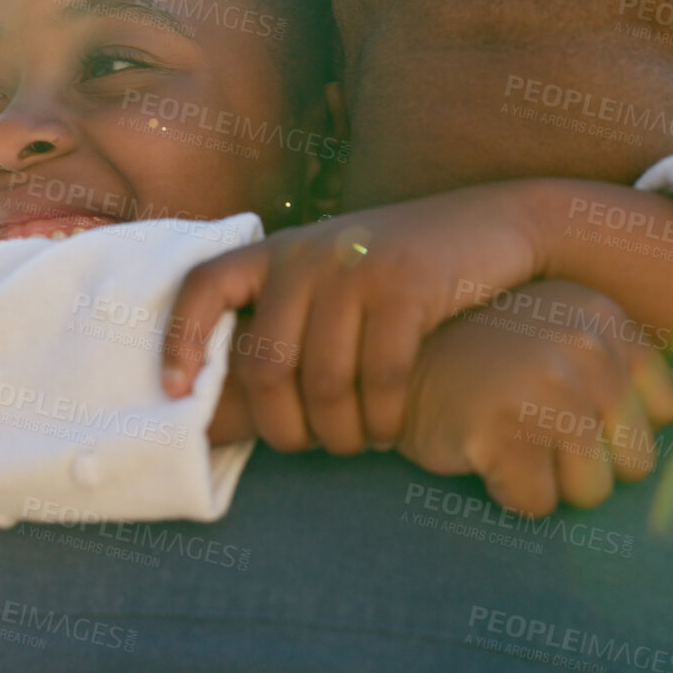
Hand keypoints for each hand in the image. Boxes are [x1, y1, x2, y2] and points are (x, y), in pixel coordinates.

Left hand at [162, 184, 542, 455]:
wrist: (494, 226)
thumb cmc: (404, 272)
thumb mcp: (334, 273)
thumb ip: (290, 315)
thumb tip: (239, 397)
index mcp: (278, 250)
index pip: (203, 287)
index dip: (181, 342)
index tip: (179, 393)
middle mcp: (307, 254)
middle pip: (265, 364)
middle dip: (282, 425)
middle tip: (307, 447)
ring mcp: (356, 267)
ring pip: (323, 381)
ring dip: (338, 432)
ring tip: (355, 443)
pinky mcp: (407, 286)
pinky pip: (380, 377)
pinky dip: (382, 417)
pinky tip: (389, 429)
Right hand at [398, 281, 672, 513]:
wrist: (387, 356)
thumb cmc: (479, 359)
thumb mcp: (556, 334)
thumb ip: (614, 366)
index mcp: (606, 321)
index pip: (661, 416)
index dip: (612, 429)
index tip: (562, 407)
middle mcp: (586, 347)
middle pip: (633, 464)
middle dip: (582, 463)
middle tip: (528, 428)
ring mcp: (546, 387)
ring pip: (590, 491)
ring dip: (546, 481)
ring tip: (506, 437)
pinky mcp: (505, 429)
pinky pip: (536, 505)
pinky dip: (507, 493)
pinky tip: (479, 450)